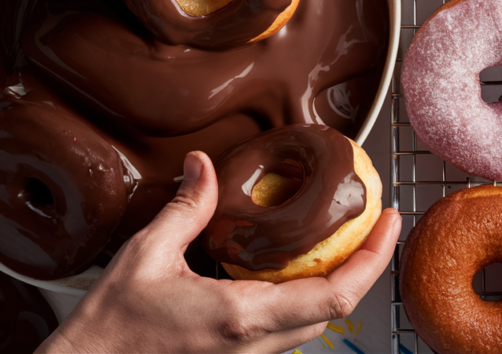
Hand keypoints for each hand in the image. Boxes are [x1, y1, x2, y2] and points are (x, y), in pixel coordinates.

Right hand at [37, 152, 400, 353]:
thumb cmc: (111, 328)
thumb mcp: (146, 256)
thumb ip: (186, 208)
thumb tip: (204, 166)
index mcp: (243, 317)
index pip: (335, 294)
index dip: (373, 257)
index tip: (389, 220)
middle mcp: (256, 345)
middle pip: (336, 308)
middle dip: (365, 263)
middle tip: (374, 220)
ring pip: (316, 322)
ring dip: (338, 280)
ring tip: (346, 236)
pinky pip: (290, 328)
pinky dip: (307, 294)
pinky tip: (296, 266)